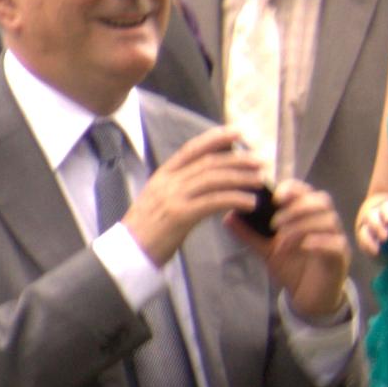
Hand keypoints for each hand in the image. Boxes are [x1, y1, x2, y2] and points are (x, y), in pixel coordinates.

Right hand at [120, 128, 273, 263]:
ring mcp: (173, 197)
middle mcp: (167, 182)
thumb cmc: (145, 230)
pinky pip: (213, 201)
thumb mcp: (159, 201)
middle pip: (208, 162)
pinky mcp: (180, 215)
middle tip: (260, 161)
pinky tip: (249, 203)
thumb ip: (179, 188)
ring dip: (241, 178)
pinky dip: (235, 199)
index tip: (238, 133)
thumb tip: (206, 181)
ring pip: (214, 179)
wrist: (127, 253)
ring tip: (260, 180)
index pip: (192, 149)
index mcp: (162, 176)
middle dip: (238, 159)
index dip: (216, 138)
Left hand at [253, 181, 350, 322]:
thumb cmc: (292, 267)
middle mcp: (326, 223)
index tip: (275, 197)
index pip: (306, 191)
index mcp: (309, 215)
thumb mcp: (266, 250)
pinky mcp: (341, 257)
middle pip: (321, 201)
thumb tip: (227, 217)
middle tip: (274, 224)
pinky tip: (301, 247)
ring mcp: (336, 238)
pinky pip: (335, 242)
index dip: (292, 189)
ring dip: (302, 226)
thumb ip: (250, 234)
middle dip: (296, 208)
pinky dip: (317, 241)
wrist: (307, 297)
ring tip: (281, 241)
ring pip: (328, 220)